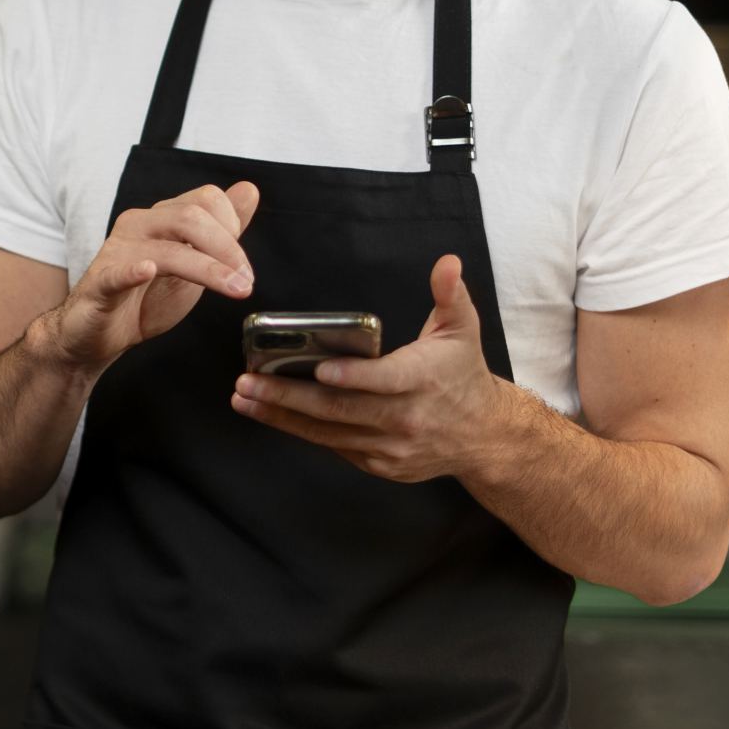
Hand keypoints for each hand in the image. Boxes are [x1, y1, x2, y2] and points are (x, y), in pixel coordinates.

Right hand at [43, 181, 261, 372]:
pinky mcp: (100, 284)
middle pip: (190, 217)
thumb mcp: (193, 262)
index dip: (233, 226)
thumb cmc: (145, 298)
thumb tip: (249, 190)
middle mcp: (138, 225)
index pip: (205, 199)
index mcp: (161, 218)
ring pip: (167, 249)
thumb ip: (221, 229)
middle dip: (227, 249)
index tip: (243, 265)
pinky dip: (133, 271)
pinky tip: (147, 272)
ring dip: (208, 270)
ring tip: (234, 290)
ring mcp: (117, 252)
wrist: (99, 335)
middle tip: (246, 281)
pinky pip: (116, 273)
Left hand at [229, 253, 512, 482]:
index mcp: (424, 380)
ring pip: (329, 433)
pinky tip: (271, 414)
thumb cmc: (463, 374)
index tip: (318, 367)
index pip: (385, 380)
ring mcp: (391, 447)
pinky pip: (334, 447)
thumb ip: (450, 295)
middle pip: (341, 410)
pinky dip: (301, 431)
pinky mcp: (380, 464)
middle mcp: (406, 419)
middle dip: (289, 396)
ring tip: (244, 398)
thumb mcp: (463, 329)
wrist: (483, 437)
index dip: (353, 376)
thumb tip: (447, 263)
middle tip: (247, 382)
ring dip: (282, 416)